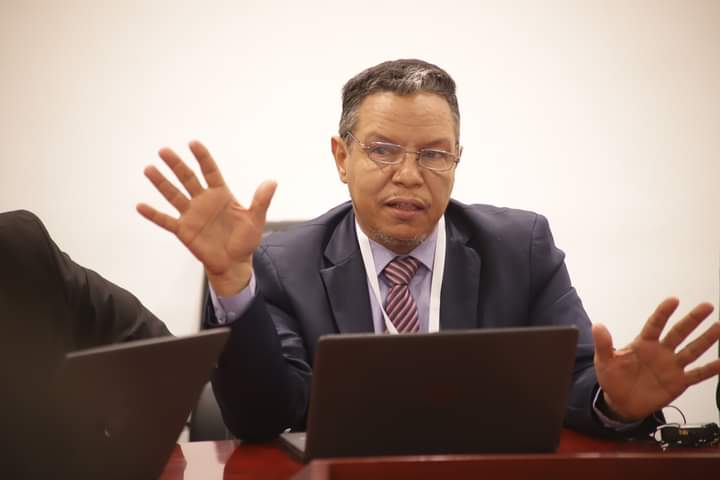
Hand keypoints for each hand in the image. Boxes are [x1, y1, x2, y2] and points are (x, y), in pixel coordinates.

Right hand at [137, 140, 276, 295]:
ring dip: (161, 183)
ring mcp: (192, 215)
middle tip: (164, 151)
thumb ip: (261, 201)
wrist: (234, 263)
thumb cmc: (245, 240)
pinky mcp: (184, 230)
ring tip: (149, 169)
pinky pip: (166, 221)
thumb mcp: (256, 219)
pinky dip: (153, 214)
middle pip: (187, 178)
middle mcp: (203, 201)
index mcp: (221, 195)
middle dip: (176, 165)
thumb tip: (272, 182)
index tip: (193, 144)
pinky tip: (140, 206)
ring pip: (173, 195)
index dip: (202, 158)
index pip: (210, 171)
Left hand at [592, 297, 719, 420]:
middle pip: (678, 333)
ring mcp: (671, 366)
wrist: (620, 403)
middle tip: (707, 306)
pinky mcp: (678, 382)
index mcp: (643, 343)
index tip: (674, 300)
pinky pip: (696, 375)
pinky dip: (709, 370)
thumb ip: (604, 345)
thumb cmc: (612, 378)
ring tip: (719, 327)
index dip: (663, 313)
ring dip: (706, 339)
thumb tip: (597, 326)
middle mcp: (660, 351)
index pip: (655, 324)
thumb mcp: (604, 361)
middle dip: (692, 320)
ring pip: (692, 350)